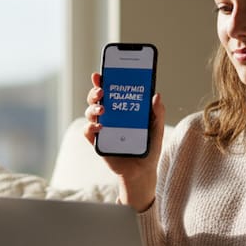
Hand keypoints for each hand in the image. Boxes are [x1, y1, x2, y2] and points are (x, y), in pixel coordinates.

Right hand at [83, 72, 165, 210]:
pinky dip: (91, 127)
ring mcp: (102, 128)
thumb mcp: (156, 129)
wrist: (142, 172)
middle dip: (95, 91)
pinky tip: (100, 127)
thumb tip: (157, 95)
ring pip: (90, 112)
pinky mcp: (98, 142)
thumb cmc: (149, 148)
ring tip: (102, 109)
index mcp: (123, 109)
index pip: (111, 90)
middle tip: (102, 91)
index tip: (101, 73)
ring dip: (93, 107)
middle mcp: (110, 116)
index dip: (104, 80)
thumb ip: (157, 113)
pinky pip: (88, 131)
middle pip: (97, 98)